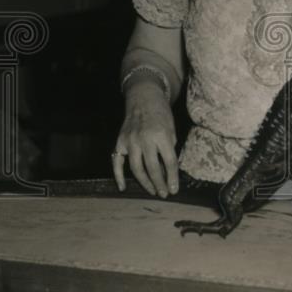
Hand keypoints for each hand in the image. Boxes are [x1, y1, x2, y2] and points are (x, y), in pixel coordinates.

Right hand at [112, 79, 178, 197]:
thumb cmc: (161, 114)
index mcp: (161, 135)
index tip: (174, 189)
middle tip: (164, 193)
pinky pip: (117, 162)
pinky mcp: (120, 141)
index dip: (172, 178)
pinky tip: (123, 187)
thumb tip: (168, 171)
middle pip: (152, 168)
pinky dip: (118, 176)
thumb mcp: (171, 129)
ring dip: (144, 182)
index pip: (169, 162)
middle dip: (159, 183)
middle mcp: (144, 138)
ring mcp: (130, 140)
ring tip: (152, 191)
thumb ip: (169, 149)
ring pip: (136, 168)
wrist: (143, 98)